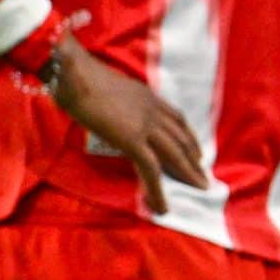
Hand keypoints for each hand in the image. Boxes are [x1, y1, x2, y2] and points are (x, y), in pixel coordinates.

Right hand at [47, 34, 206, 215]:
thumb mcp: (111, 88)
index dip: (189, 136)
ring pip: (175, 154)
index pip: (177, 119)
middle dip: (195, 158)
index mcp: (148, 97)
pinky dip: (158, 189)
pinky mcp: (132, 140)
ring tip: (200, 188)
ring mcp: (145, 125)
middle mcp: (153, 110)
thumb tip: (115, 113)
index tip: (197, 150)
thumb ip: (120, 102)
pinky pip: (151, 169)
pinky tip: (162, 205)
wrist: (75, 75)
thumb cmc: (81, 77)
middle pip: (182, 137)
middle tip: (204, 175)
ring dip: (188, 173)